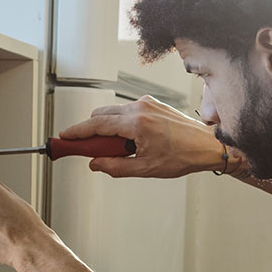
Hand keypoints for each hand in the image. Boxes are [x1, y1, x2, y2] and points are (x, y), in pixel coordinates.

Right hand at [56, 96, 226, 177]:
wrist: (207, 146)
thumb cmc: (183, 156)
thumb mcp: (145, 169)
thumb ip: (115, 167)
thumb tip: (95, 164)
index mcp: (137, 124)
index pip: (96, 125)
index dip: (77, 132)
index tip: (65, 137)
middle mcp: (140, 108)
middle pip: (101, 115)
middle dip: (92, 132)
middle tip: (91, 150)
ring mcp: (146, 103)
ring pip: (113, 112)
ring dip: (109, 129)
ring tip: (121, 149)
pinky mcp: (152, 103)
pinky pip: (127, 111)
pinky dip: (122, 124)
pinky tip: (132, 140)